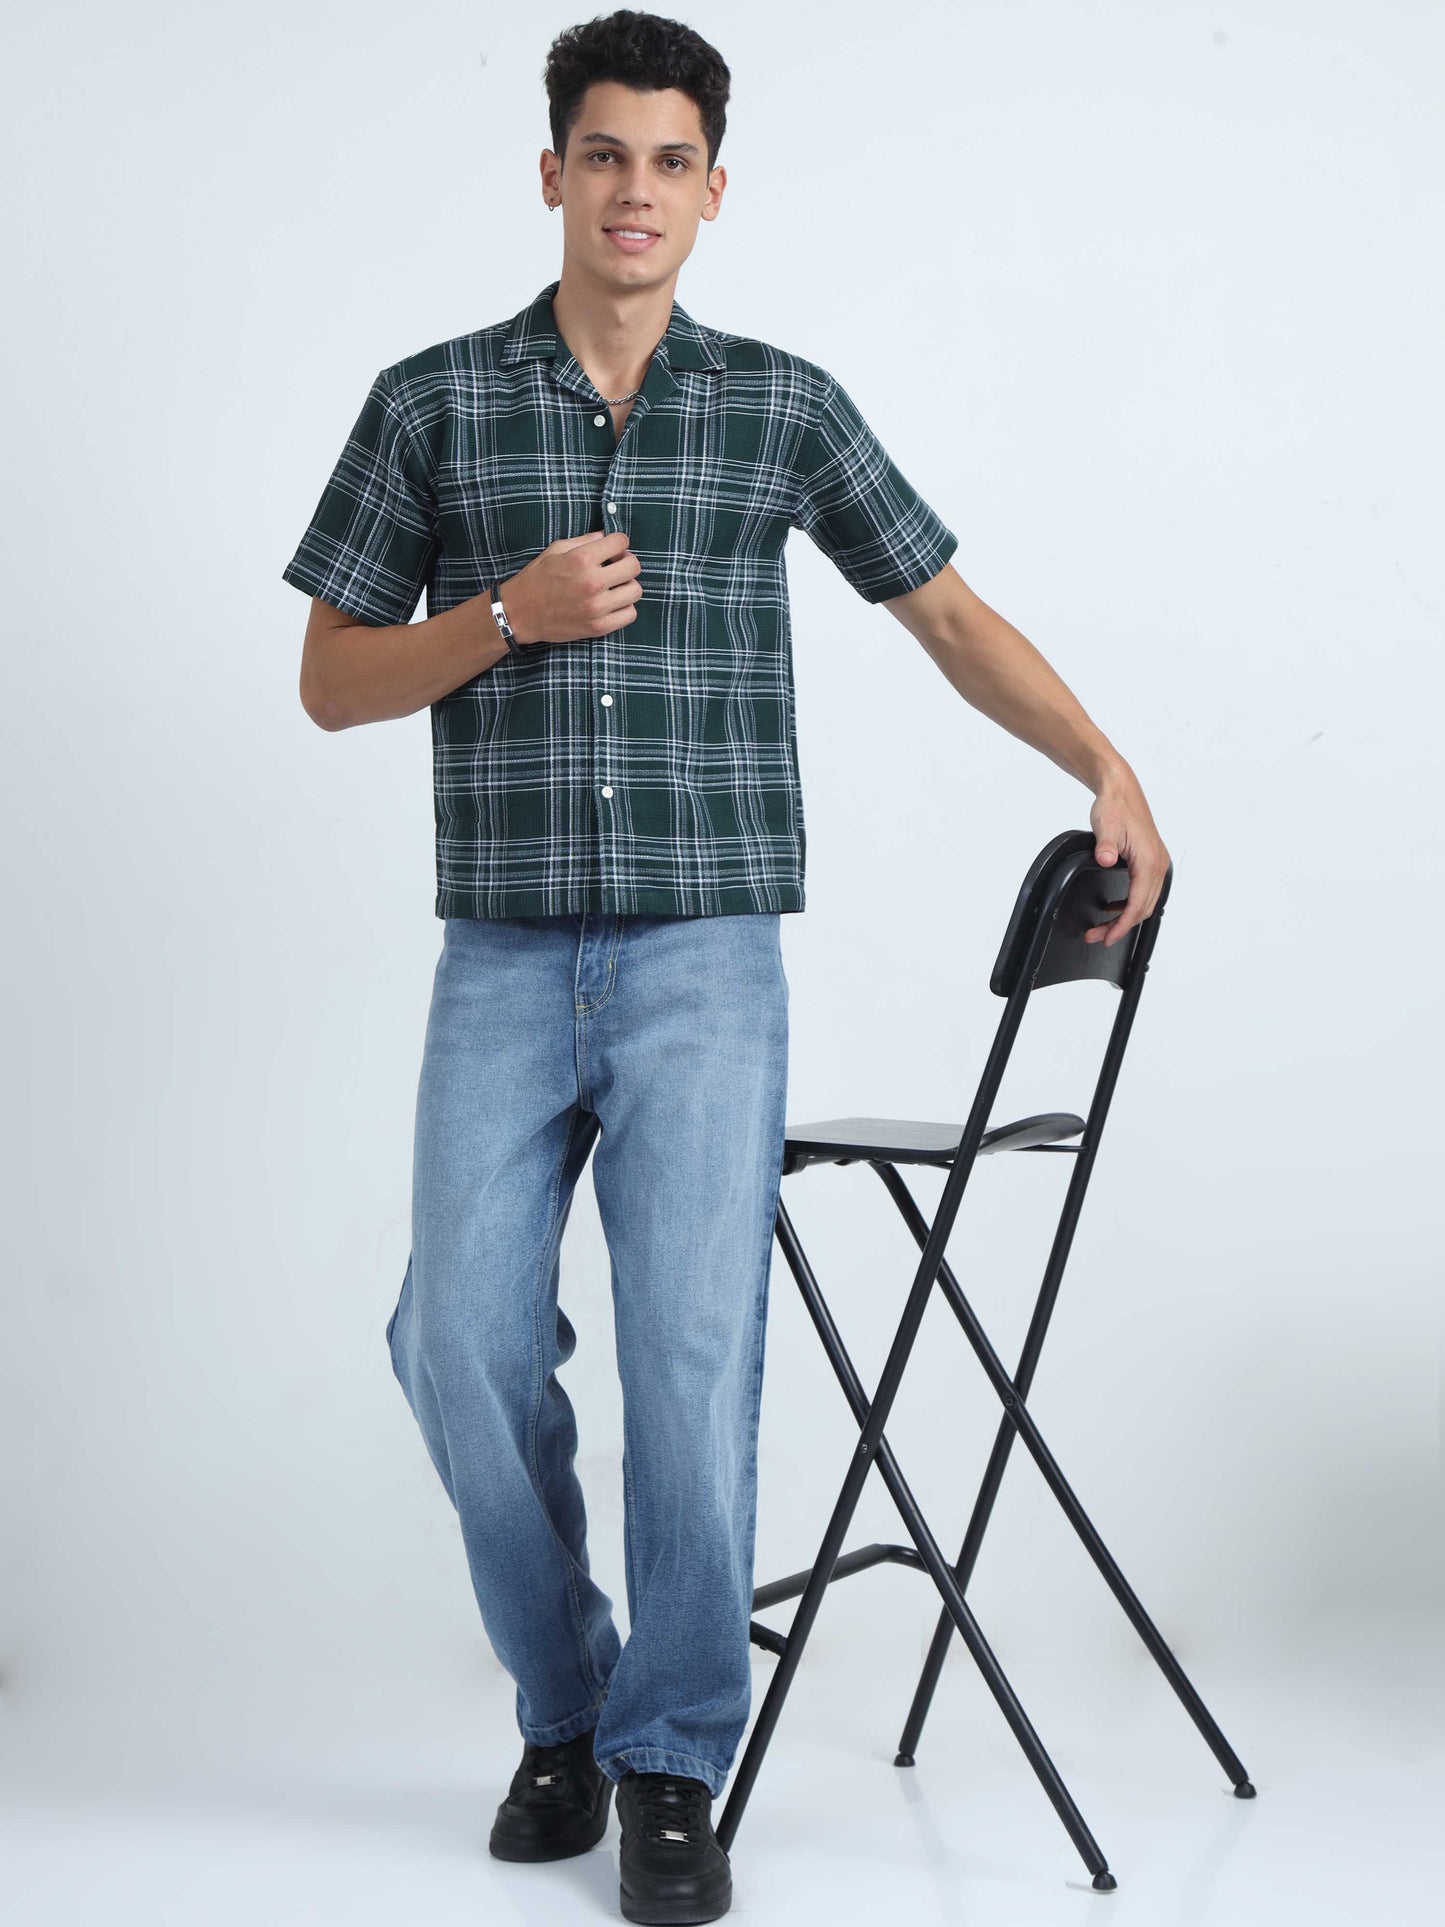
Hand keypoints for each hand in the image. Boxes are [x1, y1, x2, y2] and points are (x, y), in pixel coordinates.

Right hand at [501, 530, 640, 646]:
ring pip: (635, 591)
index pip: (621, 542)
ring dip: (627, 585)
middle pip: (633, 566)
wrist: (520, 614)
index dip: (619, 542)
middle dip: (626, 562)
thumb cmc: (536, 579)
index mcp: (582, 559)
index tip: (613, 547)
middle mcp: (592, 582)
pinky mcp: (598, 627)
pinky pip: (629, 614)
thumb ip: (584, 540)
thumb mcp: (556, 550)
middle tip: (615, 566)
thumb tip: (606, 536)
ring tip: (614, 586)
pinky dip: (624, 607)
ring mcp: (597, 607)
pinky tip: (612, 603)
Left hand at [1086, 770, 1169, 944]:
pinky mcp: (1151, 862)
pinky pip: (1144, 891)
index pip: (1138, 904)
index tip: (1107, 937)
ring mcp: (1157, 864)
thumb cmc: (1114, 806)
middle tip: (1097, 936)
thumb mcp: (1104, 826)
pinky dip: (1129, 904)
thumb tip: (1105, 860)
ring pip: (1145, 902)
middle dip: (1120, 926)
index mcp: (1149, 861)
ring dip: (1125, 917)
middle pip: (1143, 909)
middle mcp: (1158, 865)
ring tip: (1102, 927)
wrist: (1121, 791)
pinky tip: (1112, 908)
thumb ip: (1104, 846)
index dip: (1122, 925)